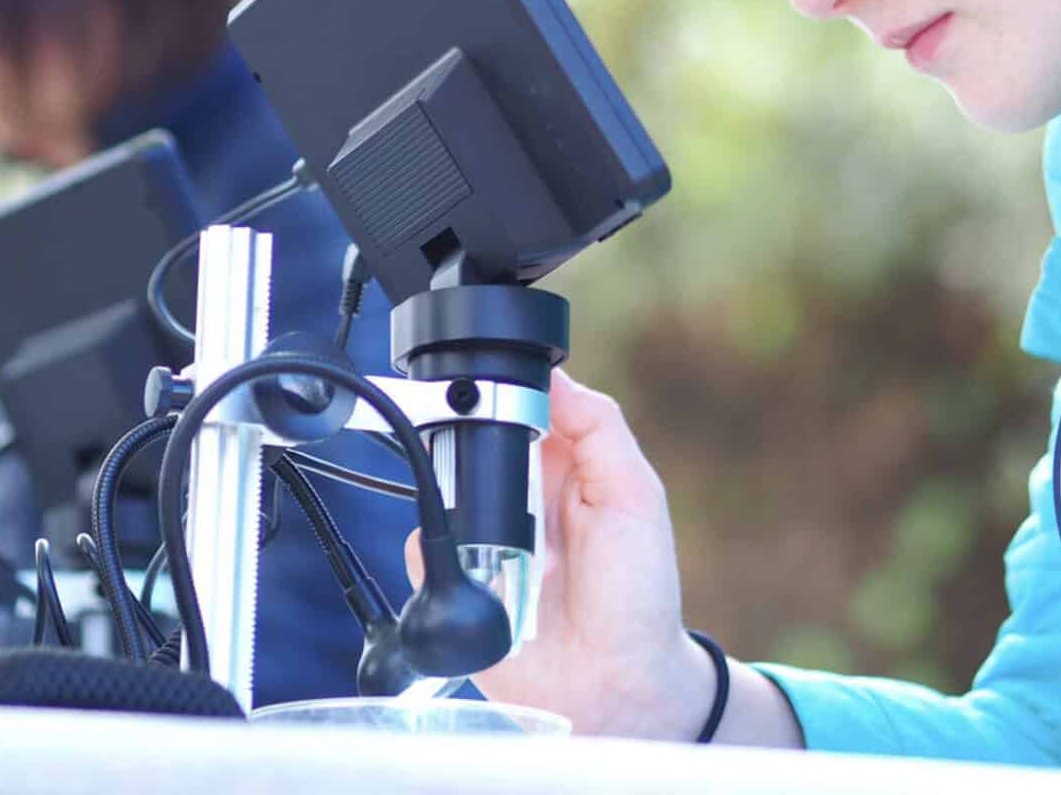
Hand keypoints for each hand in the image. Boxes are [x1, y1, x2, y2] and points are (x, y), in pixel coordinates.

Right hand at [408, 369, 710, 738]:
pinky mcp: (457, 580)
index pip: (517, 409)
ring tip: (503, 543)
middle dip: (466, 447)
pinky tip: (481, 577)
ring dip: (458, 506)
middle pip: (468, 443)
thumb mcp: (636, 497)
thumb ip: (599, 430)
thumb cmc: (637, 593)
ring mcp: (485, 537)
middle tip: (498, 480)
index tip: (489, 391)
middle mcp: (519, 495)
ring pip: (439, 492)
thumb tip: (553, 376)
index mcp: (562, 465)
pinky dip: (440, 555)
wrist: (614, 685)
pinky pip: (423, 548)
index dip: (500, 395)